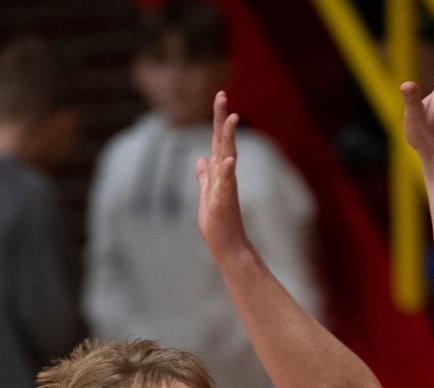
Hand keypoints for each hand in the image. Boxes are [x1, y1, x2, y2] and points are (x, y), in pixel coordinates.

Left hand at [197, 90, 247, 260]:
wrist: (227, 246)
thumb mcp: (206, 194)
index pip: (218, 140)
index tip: (220, 96)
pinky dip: (228, 171)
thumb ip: (205, 176)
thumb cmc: (218, 223)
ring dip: (229, 138)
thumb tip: (201, 159)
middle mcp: (225, 175)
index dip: (218, 119)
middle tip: (221, 94)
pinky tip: (229, 160)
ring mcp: (226, 188)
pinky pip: (227, 184)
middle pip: (224, 141)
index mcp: (219, 172)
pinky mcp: (225, 203)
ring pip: (228, 157)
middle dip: (222, 118)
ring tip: (232, 118)